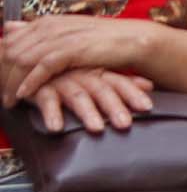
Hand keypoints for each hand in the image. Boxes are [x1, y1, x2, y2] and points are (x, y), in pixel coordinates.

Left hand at [0, 14, 151, 104]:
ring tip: (9, 101)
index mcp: (45, 22)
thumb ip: (37, 32)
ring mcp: (60, 36)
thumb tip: (9, 27)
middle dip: (1, 75)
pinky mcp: (72, 48)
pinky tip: (24, 94)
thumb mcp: (65, 33)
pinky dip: (30, 82)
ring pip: (22, 60)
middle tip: (1, 95)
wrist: (132, 40)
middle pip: (10, 51)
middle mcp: (49, 26)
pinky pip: (42, 66)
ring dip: (11, 83)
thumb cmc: (100, 41)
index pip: (9, 41)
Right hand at [24, 68, 152, 134]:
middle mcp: (82, 76)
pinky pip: (46, 101)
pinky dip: (51, 114)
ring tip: (97, 129)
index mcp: (98, 73)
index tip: (148, 108)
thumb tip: (150, 85)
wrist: (30, 62)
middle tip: (125, 124)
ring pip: (78, 96)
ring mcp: (62, 81)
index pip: (119, 83)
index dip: (133, 94)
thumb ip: (121, 81)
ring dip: (88, 113)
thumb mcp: (95, 76)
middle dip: (114, 107)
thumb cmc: (68, 73)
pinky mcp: (40, 88)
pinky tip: (56, 128)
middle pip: (102, 90)